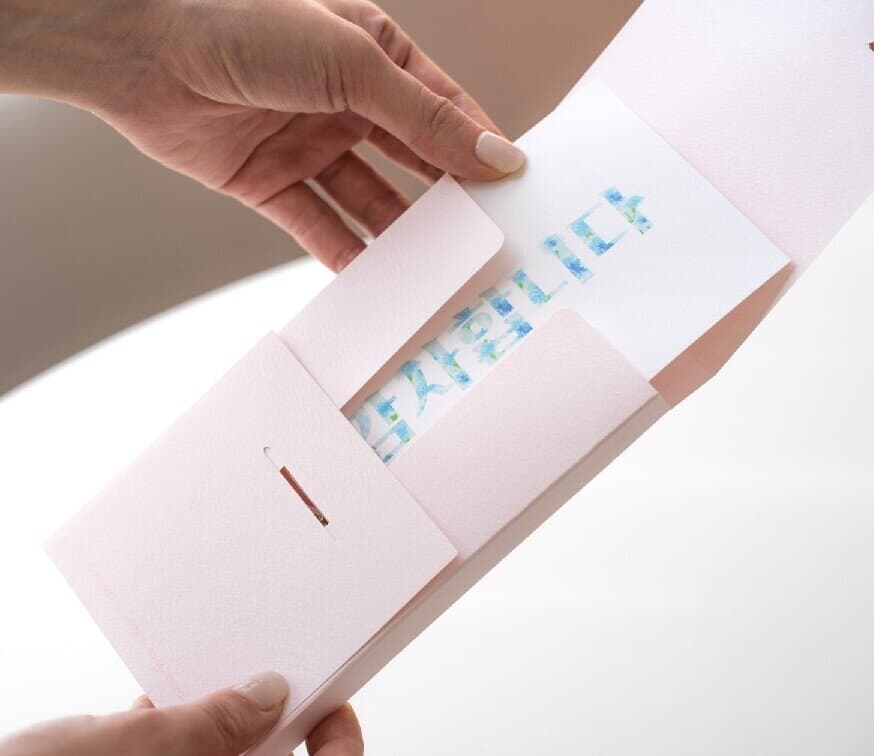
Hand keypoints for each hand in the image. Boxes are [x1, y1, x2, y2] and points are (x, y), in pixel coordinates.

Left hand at [0, 0, 524, 270]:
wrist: (139, 49)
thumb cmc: (244, 24)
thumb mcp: (351, 64)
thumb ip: (424, 117)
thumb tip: (496, 154)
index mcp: (373, 55)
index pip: (443, 110)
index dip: (480, 148)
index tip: (516, 189)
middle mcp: (344, 102)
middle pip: (412, 161)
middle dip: (448, 198)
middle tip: (484, 237)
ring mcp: (309, 145)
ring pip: (371, 201)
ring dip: (401, 235)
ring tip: (437, 270)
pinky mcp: (271, 183)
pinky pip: (320, 227)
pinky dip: (346, 255)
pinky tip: (376, 281)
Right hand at [0, 672, 361, 755]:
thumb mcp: (138, 750)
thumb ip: (212, 725)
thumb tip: (268, 695)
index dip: (338, 745)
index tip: (335, 703)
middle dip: (273, 716)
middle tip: (273, 671)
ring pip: (219, 754)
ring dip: (220, 717)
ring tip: (219, 673)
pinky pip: (177, 754)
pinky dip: (176, 729)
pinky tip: (156, 704)